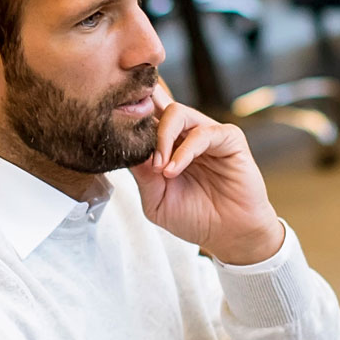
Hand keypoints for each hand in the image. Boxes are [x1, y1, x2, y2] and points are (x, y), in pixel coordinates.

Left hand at [130, 87, 286, 266]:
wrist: (229, 235)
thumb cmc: (195, 217)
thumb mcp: (156, 200)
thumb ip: (141, 174)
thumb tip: (124, 148)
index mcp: (167, 144)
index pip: (145, 115)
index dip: (129, 112)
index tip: (110, 123)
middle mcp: (185, 133)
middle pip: (157, 105)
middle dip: (141, 121)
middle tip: (136, 152)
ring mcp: (207, 133)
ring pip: (177, 113)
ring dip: (162, 139)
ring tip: (160, 168)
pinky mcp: (229, 138)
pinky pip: (203, 133)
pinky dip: (184, 151)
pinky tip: (173, 170)